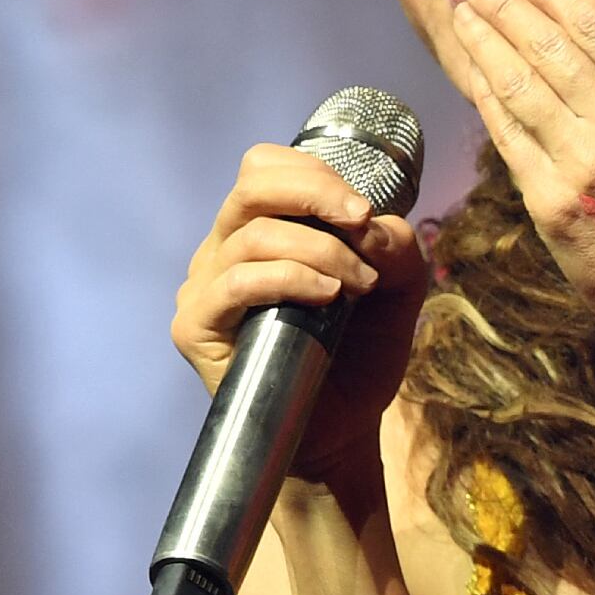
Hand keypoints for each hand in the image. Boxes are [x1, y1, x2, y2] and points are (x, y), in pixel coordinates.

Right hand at [171, 144, 429, 483]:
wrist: (344, 426)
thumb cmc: (363, 349)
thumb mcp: (398, 286)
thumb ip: (396, 245)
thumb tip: (371, 224)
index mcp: (262, 226)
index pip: (267, 167)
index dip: (316, 173)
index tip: (364, 208)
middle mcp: (224, 248)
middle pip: (252, 184)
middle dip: (316, 193)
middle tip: (360, 220)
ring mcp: (204, 286)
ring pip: (254, 235)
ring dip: (321, 250)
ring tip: (358, 285)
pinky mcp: (195, 327)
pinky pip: (236, 282)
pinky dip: (290, 278)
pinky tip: (327, 296)